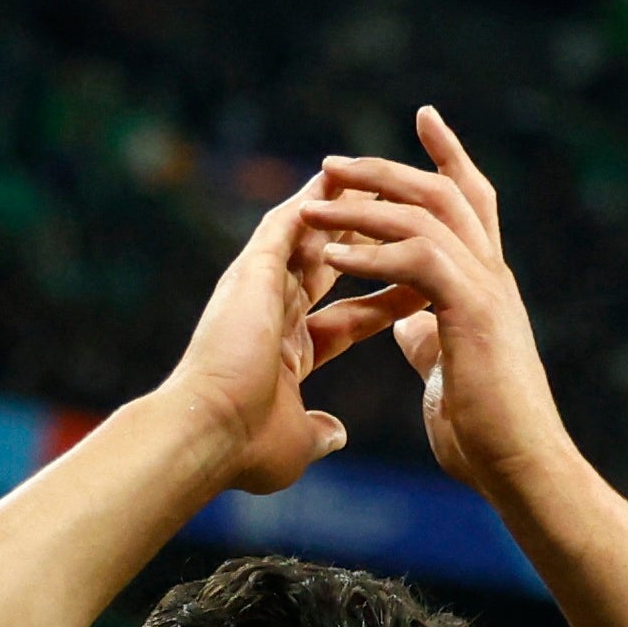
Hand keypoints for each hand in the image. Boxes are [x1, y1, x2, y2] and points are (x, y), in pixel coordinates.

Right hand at [155, 180, 414, 496]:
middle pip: (330, 262)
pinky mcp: (251, 271)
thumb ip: (318, 433)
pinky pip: (289, 222)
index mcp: (286, 350)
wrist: (206, 436)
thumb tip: (335, 435)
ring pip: (311, 233)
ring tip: (381, 179)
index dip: (383, 299)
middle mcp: (270, 310)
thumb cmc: (243, 448)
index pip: (347, 315)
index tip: (421, 285)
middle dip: (368, 240)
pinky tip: (342, 178)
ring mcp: (258, 287)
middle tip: (407, 215)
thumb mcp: (297, 442)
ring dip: (345, 207)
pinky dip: (316, 201)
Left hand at [305, 107, 568, 496]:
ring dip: (365, 204)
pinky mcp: (474, 311)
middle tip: (332, 160)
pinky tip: (333, 254)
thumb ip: (431, 339)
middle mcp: (490, 276)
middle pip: (443, 193)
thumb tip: (409, 323)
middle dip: (387, 169)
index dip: (447, 160)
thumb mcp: (448, 375)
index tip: (423, 119)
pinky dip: (373, 251)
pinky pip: (419, 258)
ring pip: (427, 215)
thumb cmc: (486, 436)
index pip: (468, 203)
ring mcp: (486, 290)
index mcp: (485, 286)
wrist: (521, 470)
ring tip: (314, 200)